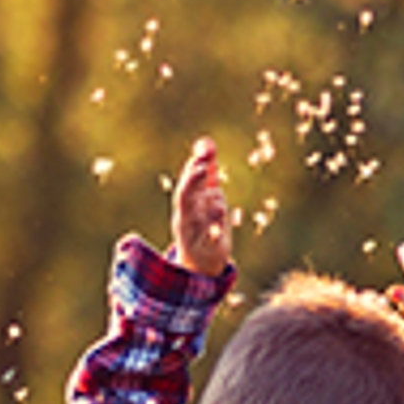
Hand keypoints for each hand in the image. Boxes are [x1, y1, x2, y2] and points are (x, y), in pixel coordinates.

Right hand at [170, 137, 231, 276]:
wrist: (199, 262)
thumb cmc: (202, 222)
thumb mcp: (204, 195)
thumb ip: (206, 169)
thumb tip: (206, 141)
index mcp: (186, 202)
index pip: (187, 181)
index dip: (194, 166)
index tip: (205, 151)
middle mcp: (186, 215)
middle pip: (185, 196)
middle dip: (192, 181)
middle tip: (201, 168)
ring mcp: (194, 232)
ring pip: (199, 217)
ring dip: (210, 206)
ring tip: (218, 198)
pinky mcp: (207, 247)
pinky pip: (208, 239)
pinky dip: (211, 233)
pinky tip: (217, 228)